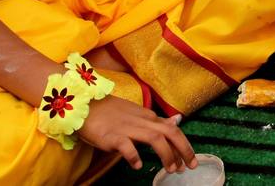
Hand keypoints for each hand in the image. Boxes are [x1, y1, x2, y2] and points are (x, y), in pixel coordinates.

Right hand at [78, 95, 195, 173]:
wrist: (85, 104)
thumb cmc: (110, 112)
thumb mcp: (138, 114)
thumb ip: (156, 121)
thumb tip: (177, 121)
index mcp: (148, 117)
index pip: (172, 130)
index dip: (184, 146)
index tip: (189, 161)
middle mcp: (142, 121)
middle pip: (169, 132)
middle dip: (183, 149)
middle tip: (189, 167)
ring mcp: (127, 128)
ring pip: (154, 138)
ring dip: (166, 154)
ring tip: (170, 169)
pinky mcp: (111, 136)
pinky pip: (125, 145)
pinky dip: (133, 155)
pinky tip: (137, 165)